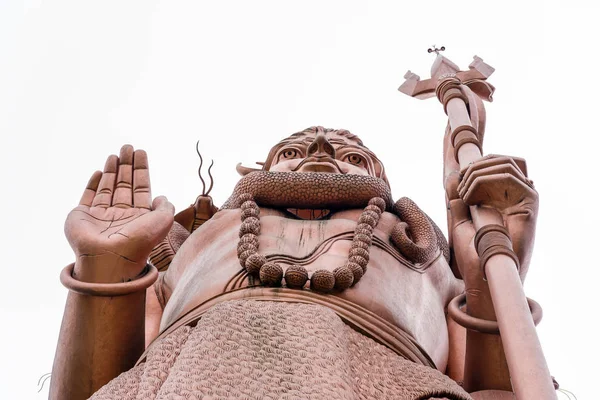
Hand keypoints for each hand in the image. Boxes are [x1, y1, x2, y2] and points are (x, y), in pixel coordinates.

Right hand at [65, 145, 173, 282]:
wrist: (109, 259)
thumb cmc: (139, 242)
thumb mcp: (162, 222)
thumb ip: (165, 207)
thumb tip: (162, 197)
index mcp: (139, 217)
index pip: (142, 188)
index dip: (142, 169)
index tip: (141, 152)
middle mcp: (121, 216)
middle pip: (125, 184)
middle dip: (127, 165)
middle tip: (128, 146)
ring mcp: (101, 217)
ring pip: (108, 188)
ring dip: (112, 170)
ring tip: (116, 154)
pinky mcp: (82, 216)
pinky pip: (89, 196)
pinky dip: (94, 183)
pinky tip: (100, 171)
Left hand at [448, 154, 537, 288]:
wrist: (485, 271)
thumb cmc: (474, 252)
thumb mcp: (461, 222)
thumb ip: (459, 201)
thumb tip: (453, 177)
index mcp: (502, 197)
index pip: (495, 165)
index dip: (476, 165)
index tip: (458, 176)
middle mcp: (516, 194)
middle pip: (501, 161)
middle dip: (476, 167)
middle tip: (459, 181)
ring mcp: (525, 196)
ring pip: (505, 165)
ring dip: (479, 173)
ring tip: (464, 192)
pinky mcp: (530, 202)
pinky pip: (509, 177)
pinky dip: (487, 180)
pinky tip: (471, 196)